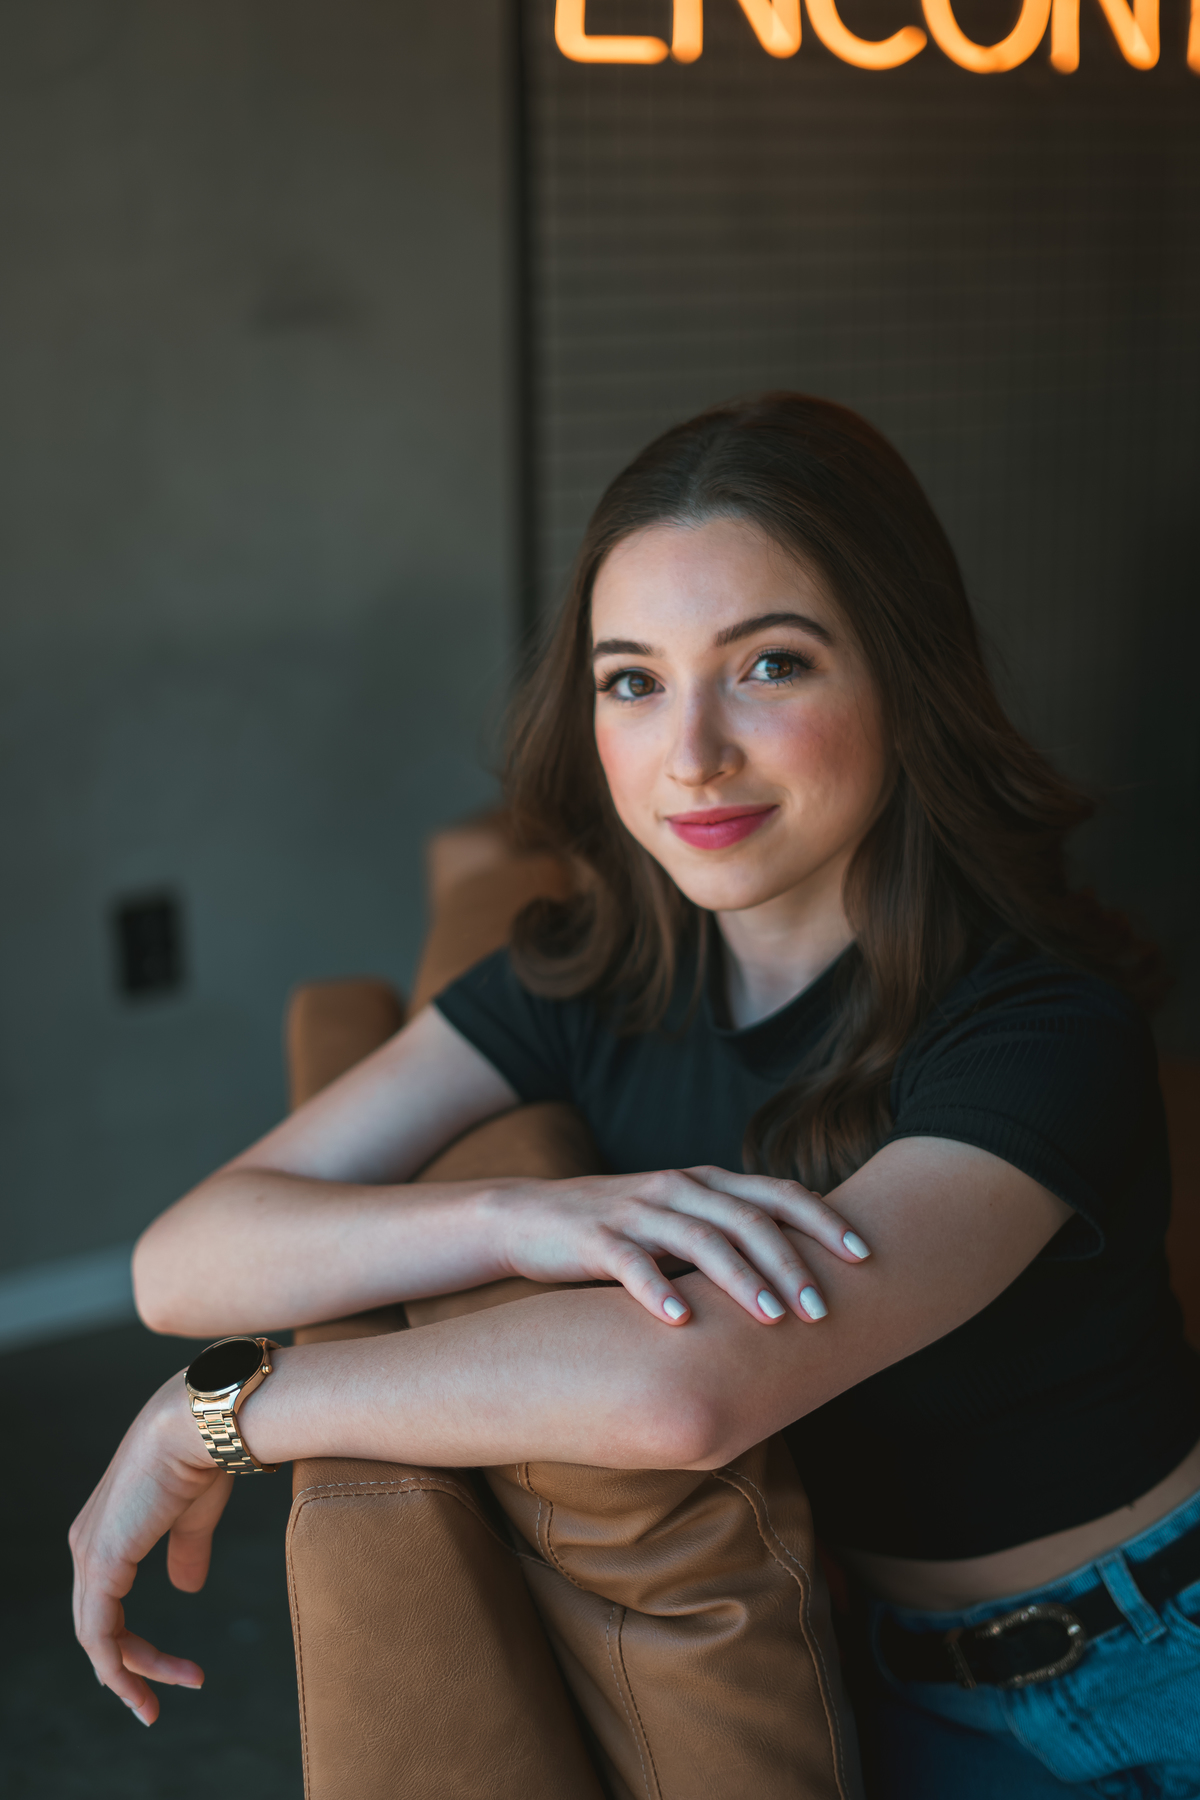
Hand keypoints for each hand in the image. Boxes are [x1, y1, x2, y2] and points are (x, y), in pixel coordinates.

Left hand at [69, 1372, 234, 1725]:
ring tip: (163, 1700)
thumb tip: (186, 1588)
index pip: (105, 1603)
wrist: (202, 1423)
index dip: (133, 1644)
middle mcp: (88, 1543)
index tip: (176, 1672)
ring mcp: (90, 1554)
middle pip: (96, 1625)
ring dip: (130, 1674)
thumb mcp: (194, 1516)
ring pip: (96, 1637)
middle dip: (132, 1666)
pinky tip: (148, 1686)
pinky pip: (99, 1635)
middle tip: (165, 1697)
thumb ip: (185, 1551)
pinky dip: (120, 1668)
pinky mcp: (101, 1563)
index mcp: (107, 1529)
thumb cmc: (204, 1456)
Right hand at [485, 1165, 870, 1326]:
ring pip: (701, 1239)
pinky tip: (679, 1322)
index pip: (777, 1194)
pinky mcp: (597, 1237)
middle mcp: (679, 1188)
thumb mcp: (681, 1221)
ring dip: (741, 1280)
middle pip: (748, 1219)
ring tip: (774, 1319)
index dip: (823, 1220)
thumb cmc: (620, 1227)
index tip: (862, 1257)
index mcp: (706, 1183)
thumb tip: (800, 1273)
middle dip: (791, 1264)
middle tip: (823, 1310)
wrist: (530, 1216)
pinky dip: (657, 1290)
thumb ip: (730, 1234)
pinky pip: (631, 1262)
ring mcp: (637, 1210)